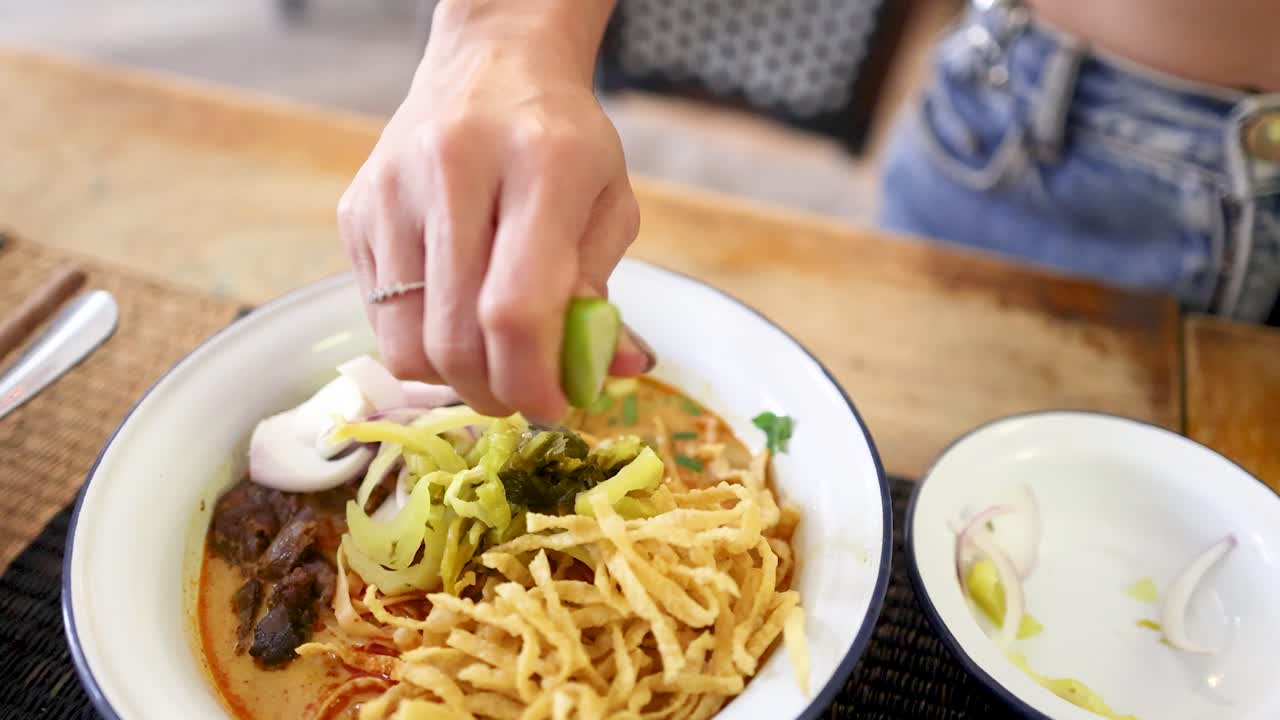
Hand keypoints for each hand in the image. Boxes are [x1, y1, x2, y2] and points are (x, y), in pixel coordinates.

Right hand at [338, 0, 651, 421]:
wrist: (489, 66)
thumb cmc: (562, 142)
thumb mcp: (608, 204)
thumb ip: (603, 291)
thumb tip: (611, 372)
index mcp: (540, 164)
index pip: (515, 310)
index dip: (532, 379)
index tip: (554, 405)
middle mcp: (453, 171)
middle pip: (453, 339)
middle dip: (493, 392)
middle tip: (521, 394)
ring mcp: (391, 191)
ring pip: (404, 342)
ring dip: (451, 378)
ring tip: (487, 360)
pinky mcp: (354, 211)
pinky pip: (378, 317)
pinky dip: (419, 340)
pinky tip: (451, 311)